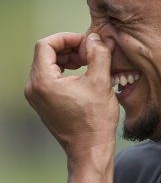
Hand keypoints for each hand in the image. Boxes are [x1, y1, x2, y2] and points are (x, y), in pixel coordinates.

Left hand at [24, 32, 118, 181]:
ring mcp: (37, 97)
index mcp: (43, 82)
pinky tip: (79, 74)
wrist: (90, 147)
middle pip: (45, 54)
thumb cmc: (95, 120)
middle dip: (68, 48)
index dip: (66, 38)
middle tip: (87, 52)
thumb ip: (99, 54)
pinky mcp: (43, 102)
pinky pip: (49, 77)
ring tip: (85, 62)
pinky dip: (63, 70)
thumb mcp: (101, 82)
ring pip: (47, 65)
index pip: (46, 45)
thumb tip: (95, 39)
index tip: (84, 41)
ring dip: (66, 58)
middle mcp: (34, 88)